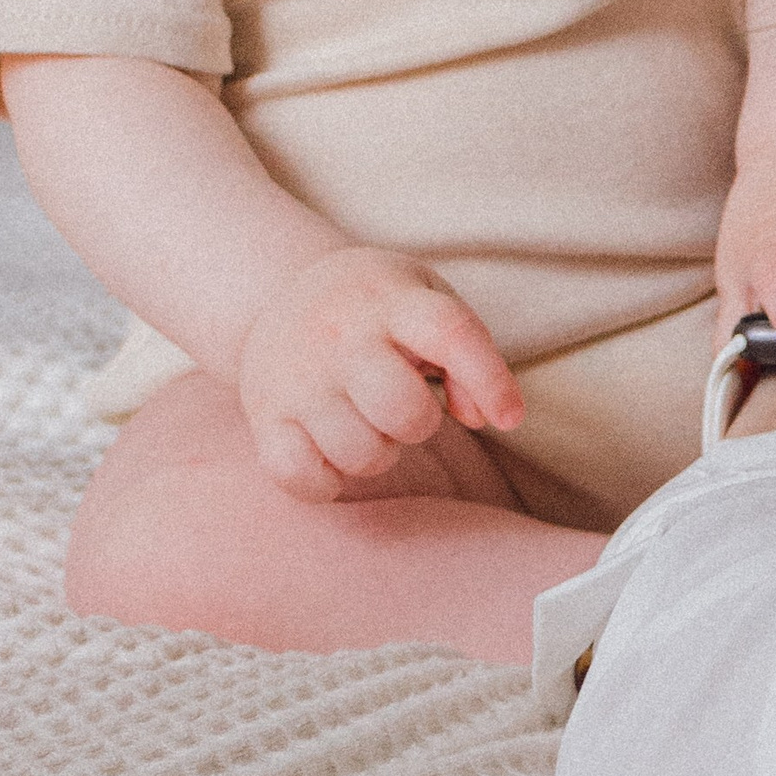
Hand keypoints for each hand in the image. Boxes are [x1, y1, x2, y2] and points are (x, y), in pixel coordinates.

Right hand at [235, 245, 524, 500]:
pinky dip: (325, 482)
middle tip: (406, 411)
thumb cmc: (378, 312)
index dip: (490, 380)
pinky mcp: (265, 416)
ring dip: (377, 454)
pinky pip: (300, 476)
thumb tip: (483, 417)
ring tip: (367, 424)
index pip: (451, 333)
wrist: (278, 293)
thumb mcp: (427, 303)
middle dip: (419, 425)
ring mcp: (297, 377)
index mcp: (392, 300)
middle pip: (402, 409)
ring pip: (359, 453)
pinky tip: (330, 454)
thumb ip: (467, 354)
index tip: (510, 419)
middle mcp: (340, 335)